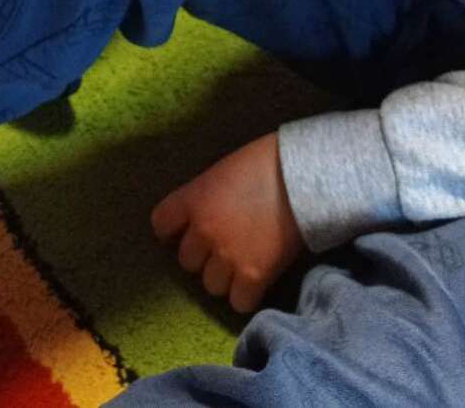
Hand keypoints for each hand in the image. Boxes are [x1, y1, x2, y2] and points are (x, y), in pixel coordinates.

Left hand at [150, 133, 306, 313]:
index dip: (172, 231)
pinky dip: (247, 295)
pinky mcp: (254, 275)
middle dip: (203, 256)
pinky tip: (257, 281)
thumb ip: (205, 198)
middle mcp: (203, 231)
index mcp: (193, 200)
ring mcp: (227, 255)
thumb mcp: (221, 172)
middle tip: (224, 247)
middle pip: (187, 261)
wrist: (303, 175)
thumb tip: (203, 216)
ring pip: (211, 285)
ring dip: (224, 278)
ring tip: (242, 265)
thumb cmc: (264, 163)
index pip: (161, 224)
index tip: (184, 232)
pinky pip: (239, 302)